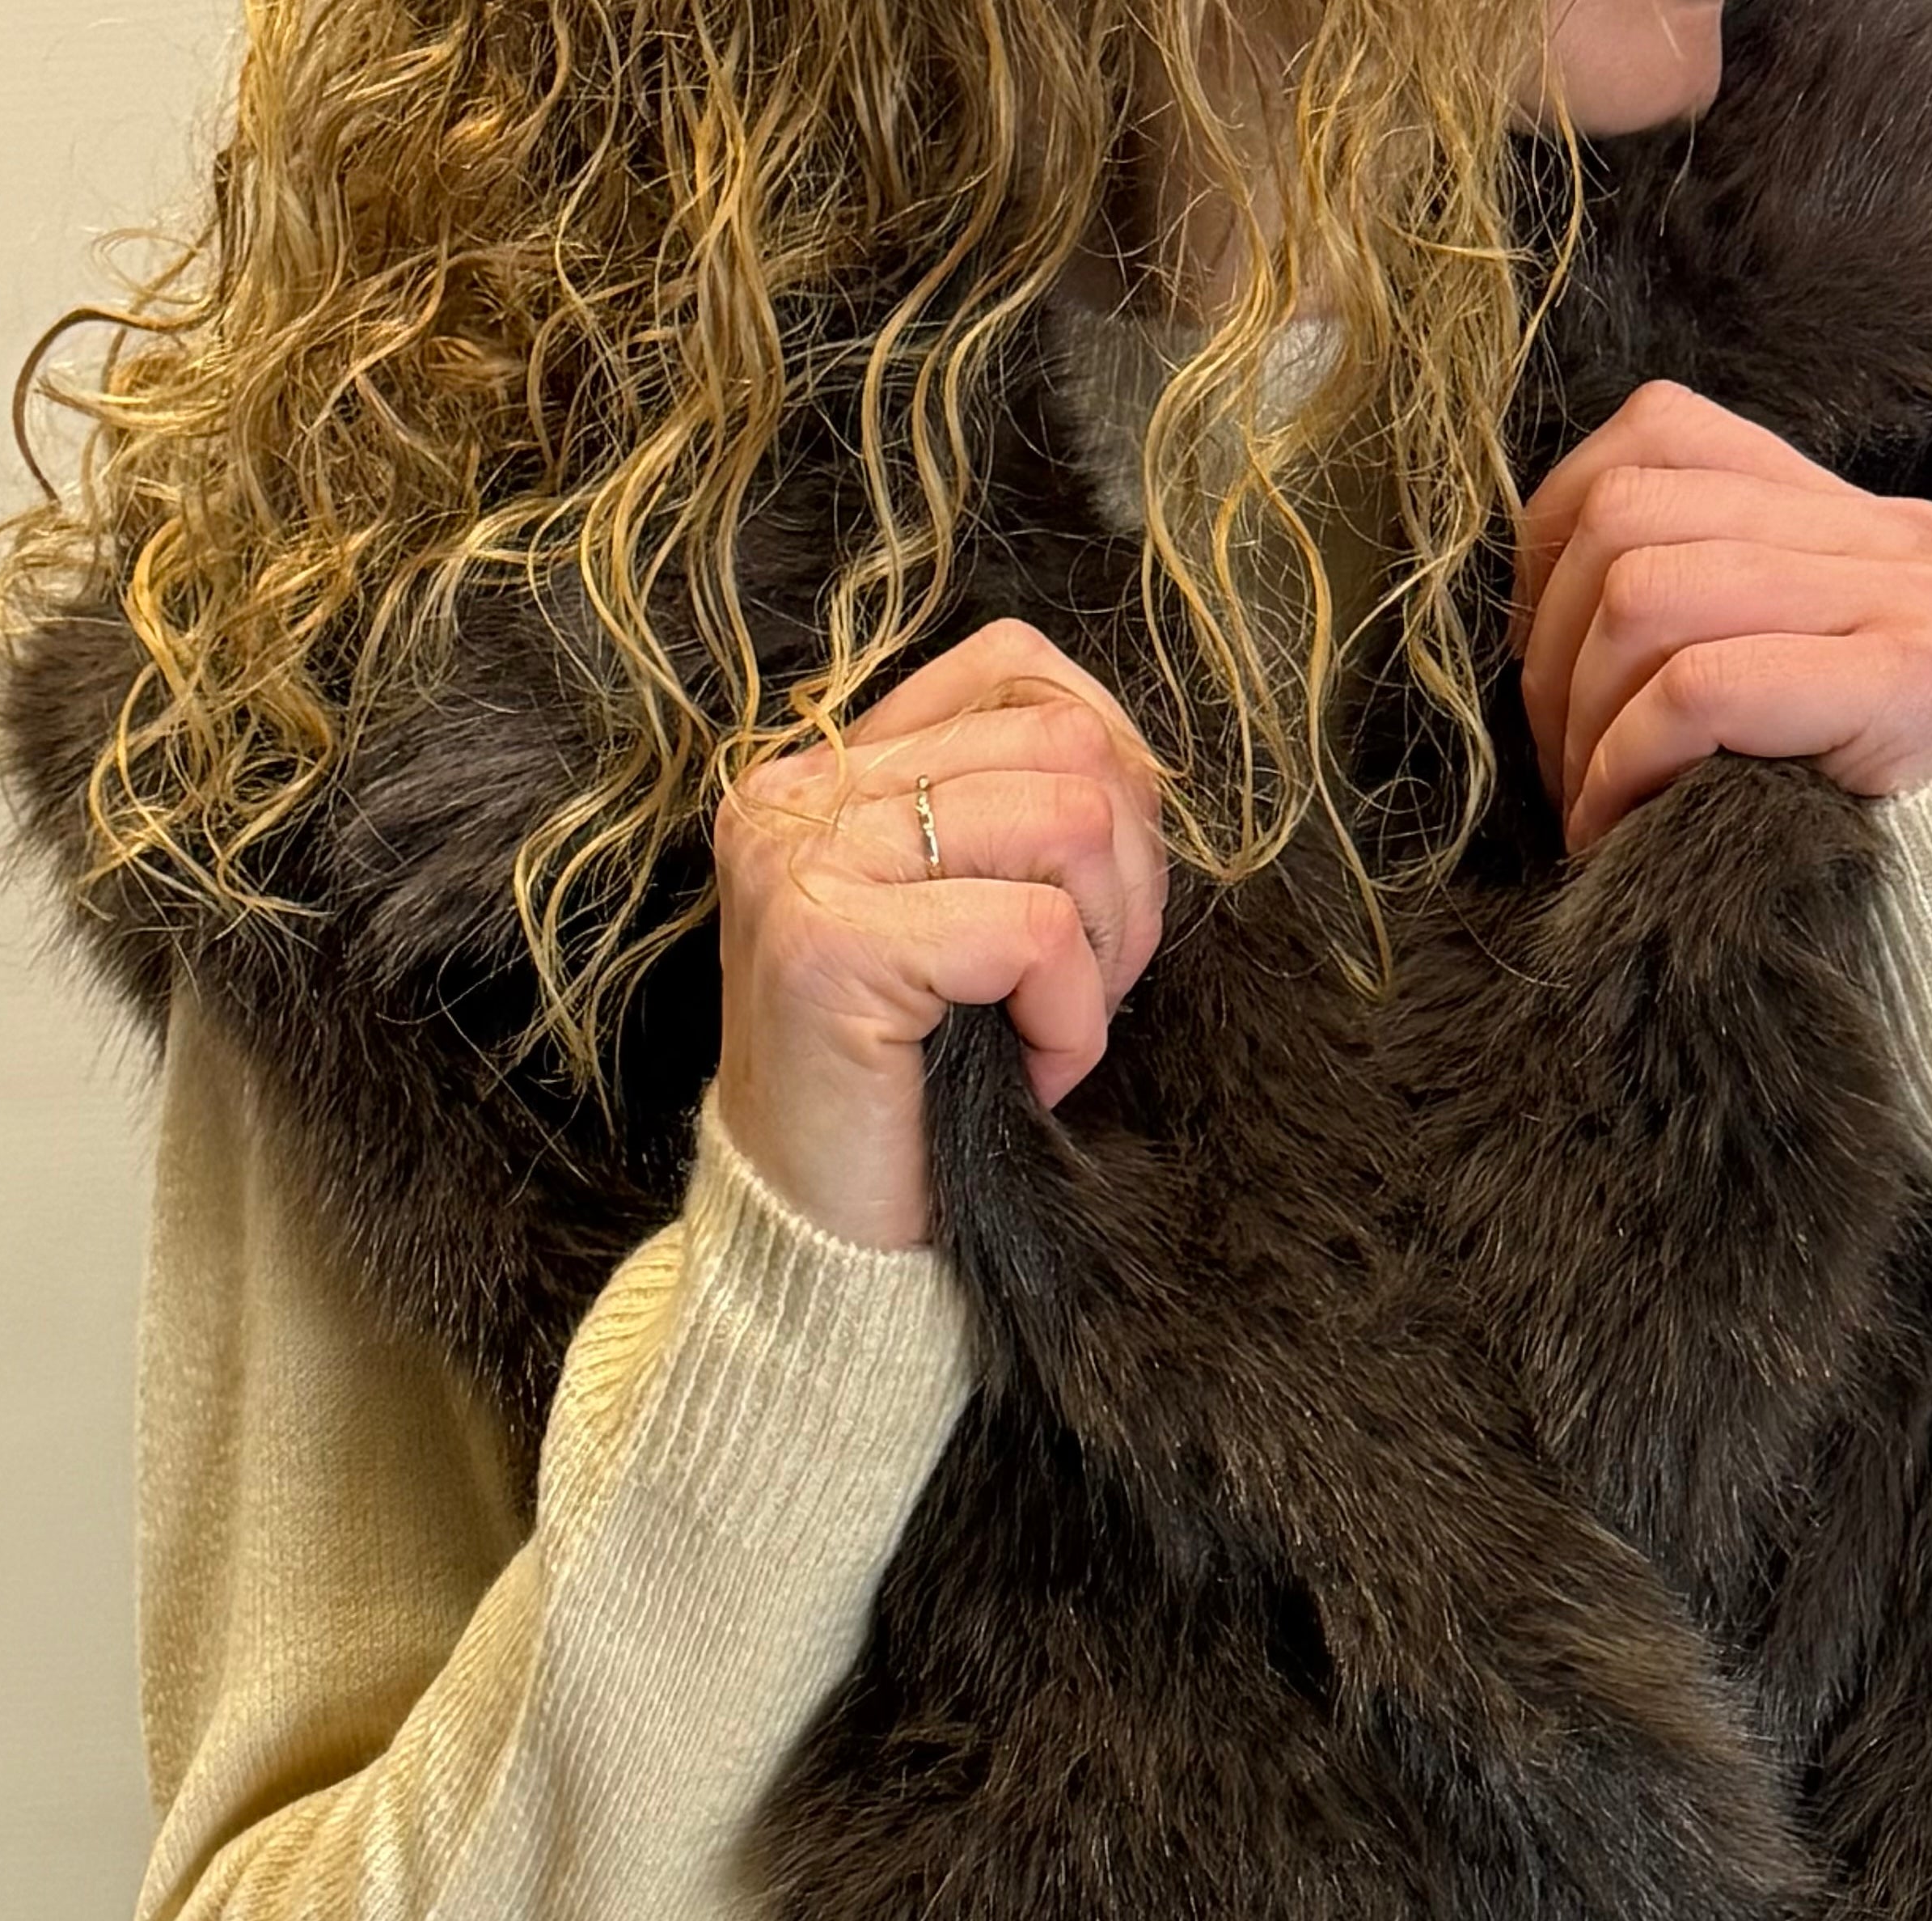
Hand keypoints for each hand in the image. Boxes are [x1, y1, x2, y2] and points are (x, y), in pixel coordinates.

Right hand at [711, 620, 1169, 1250]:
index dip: (1110, 766)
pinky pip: (1039, 932)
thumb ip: (1013, 826)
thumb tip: (1135, 770)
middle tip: (1085, 988)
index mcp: (826, 770)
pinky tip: (1031, 1076)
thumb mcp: (966, 932)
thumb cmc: (914, 1098)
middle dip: (1126, 875)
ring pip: (1069, 817)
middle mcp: (796, 792)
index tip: (1097, 898)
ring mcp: (803, 859)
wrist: (822, 1244)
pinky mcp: (830, 944)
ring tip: (1050, 1029)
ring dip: (1103, 949)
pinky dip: (1071, 1020)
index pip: (1015, 666)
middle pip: (1064, 736)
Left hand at [1512, 380, 1931, 854]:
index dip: (1556, 538)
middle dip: (1550, 647)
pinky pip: (1701, 687)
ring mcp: (1912, 596)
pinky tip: (1618, 826)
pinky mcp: (1910, 682)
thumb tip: (1530, 585)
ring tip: (1586, 802)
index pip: (1658, 432)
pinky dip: (1625, 763)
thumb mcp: (1756, 689)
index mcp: (1845, 511)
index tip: (1542, 658)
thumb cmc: (1831, 823)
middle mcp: (1891, 531)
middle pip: (1629, 512)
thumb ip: (1691, 606)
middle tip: (1558, 759)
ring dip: (1579, 717)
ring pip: (1648, 592)